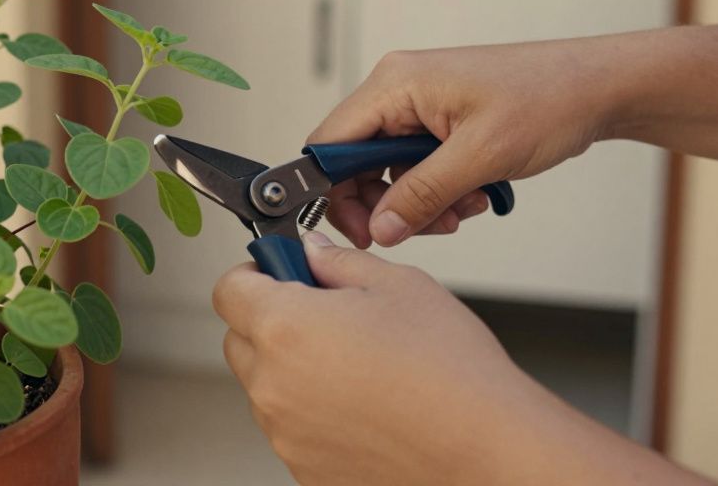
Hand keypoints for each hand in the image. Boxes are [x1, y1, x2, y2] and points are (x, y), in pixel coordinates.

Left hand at [214, 234, 711, 485]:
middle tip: (326, 314)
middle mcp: (273, 385)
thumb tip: (311, 252)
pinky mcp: (305, 470)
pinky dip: (315, 413)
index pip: (229, 289)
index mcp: (284, 327)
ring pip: (268, 387)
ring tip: (360, 365)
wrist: (487, 452)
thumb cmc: (451, 372)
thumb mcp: (398, 285)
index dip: (255, 271)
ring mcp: (286, 434)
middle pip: (240, 340)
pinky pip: (293, 428)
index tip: (280, 270)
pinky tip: (367, 404)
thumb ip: (339, 262)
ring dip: (294, 369)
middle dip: (272, 320)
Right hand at [308, 41, 618, 246]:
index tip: (361, 230)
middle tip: (416, 229)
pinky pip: (416, 168)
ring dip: (418, 203)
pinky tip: (473, 196)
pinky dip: (439, 192)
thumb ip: (422, 195)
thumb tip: (380, 228)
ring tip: (460, 211)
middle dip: (386, 204)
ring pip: (388, 172)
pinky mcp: (439, 122)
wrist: (597, 88)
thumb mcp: (481, 156)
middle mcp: (398, 90)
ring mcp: (419, 106)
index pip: (330, 143)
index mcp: (395, 84)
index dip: (333, 191)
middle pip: (355, 162)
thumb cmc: (548, 99)